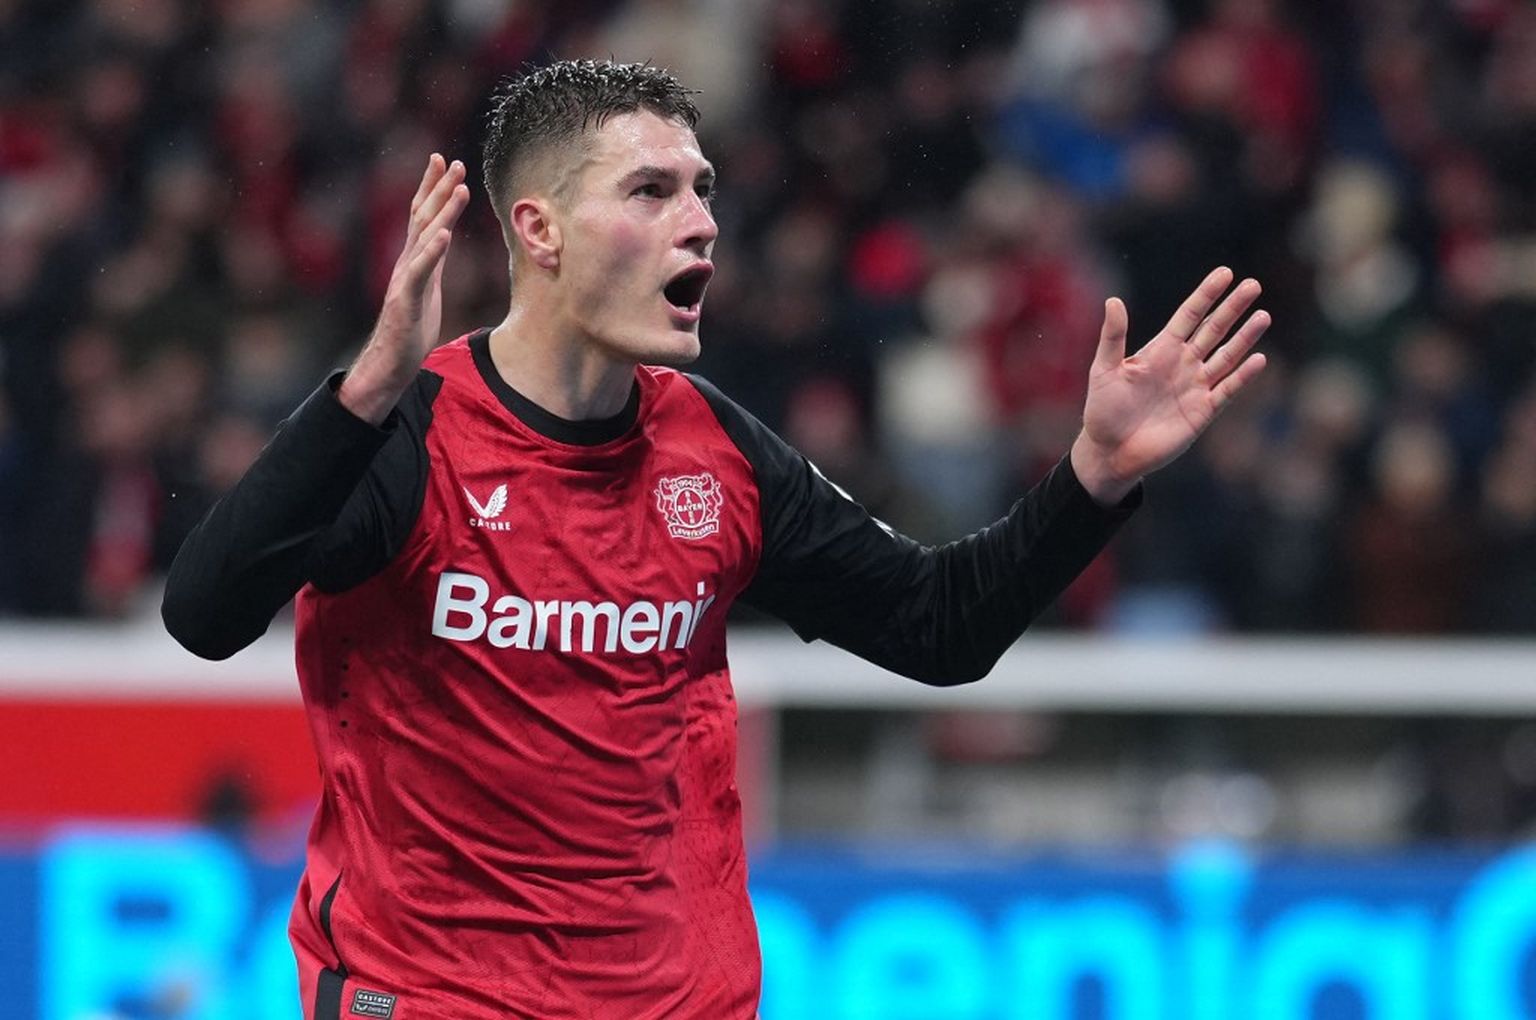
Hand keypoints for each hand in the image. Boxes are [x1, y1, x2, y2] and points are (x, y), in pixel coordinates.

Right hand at [339, 154, 469, 423]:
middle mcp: (407, 263)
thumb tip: (442, 238)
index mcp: (415, 260)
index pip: (424, 216)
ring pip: (425, 238)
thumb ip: (433, 262)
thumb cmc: (410, 328)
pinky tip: (445, 235)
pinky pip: (421, 272)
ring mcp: (405, 279)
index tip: (446, 161)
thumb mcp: (428, 288)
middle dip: (439, 188)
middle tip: (454, 161)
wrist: (391, 361)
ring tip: (459, 188)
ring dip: (443, 211)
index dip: (434, 188)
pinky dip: (432, 252)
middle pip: (423, 218)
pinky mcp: (406, 300)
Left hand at [1070, 267, 1268, 504]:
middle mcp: (1182, 364)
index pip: (1189, 315)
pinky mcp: (1203, 412)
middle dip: (1233, 308)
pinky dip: (1243, 375)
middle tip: (1253, 285)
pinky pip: (1228, 390)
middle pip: (1214, 330)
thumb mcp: (1104, 369)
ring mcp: (1195, 387)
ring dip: (1245, 338)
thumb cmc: (1103, 410)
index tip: (1225, 273)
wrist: (1110, 451)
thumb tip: (1113, 300)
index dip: (1206, 295)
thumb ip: (1112, 337)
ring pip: (1226, 356)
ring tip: (1263, 316)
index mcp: (1161, 350)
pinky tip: (1259, 359)